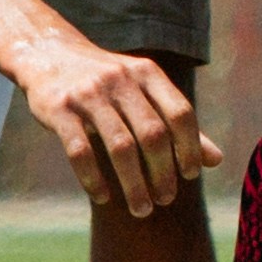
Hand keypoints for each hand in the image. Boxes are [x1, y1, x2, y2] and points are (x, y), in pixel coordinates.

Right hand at [16, 35, 218, 218]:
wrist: (46, 52)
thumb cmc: (105, 81)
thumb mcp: (142, 91)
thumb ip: (176, 122)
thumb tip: (216, 161)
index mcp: (146, 73)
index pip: (180, 113)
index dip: (189, 147)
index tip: (190, 175)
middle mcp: (119, 79)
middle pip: (152, 134)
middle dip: (163, 173)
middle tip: (166, 199)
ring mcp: (87, 93)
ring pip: (119, 146)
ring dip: (133, 184)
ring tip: (141, 209)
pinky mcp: (57, 107)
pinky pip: (79, 150)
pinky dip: (93, 178)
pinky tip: (102, 197)